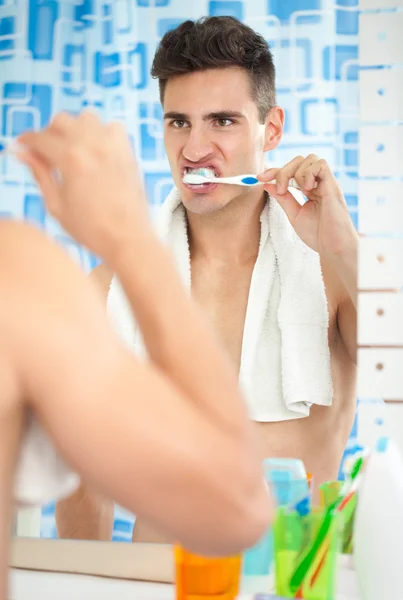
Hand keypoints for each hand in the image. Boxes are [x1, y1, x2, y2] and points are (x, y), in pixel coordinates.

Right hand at [17, 111, 150, 259]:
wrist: (128, 239)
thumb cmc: (93, 230)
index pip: (40, 138)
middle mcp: (93, 146)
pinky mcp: (128, 153)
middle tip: (46, 153)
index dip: (27, 141)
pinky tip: (96, 152)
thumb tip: (22, 153)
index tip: (22, 146)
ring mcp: (114, 147)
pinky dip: (101, 132)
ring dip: (76, 128)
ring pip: (87, 118)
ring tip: (72, 150)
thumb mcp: (56, 205)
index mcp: (71, 159)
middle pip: (61, 120)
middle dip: (49, 133)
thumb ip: (40, 174)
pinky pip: (113, 127)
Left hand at [257, 155, 357, 256]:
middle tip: (280, 190)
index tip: (260, 178)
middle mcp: (318, 183)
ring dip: (296, 173)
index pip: (291, 171)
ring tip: (297, 192)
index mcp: (309, 189)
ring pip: (309, 159)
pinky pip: (320, 164)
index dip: (274, 171)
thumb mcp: (294, 214)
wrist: (332, 246)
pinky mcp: (332, 185)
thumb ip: (283, 199)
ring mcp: (326, 183)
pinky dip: (309, 173)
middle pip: (299, 160)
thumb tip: (267, 185)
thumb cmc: (317, 234)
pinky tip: (307, 189)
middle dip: (283, 171)